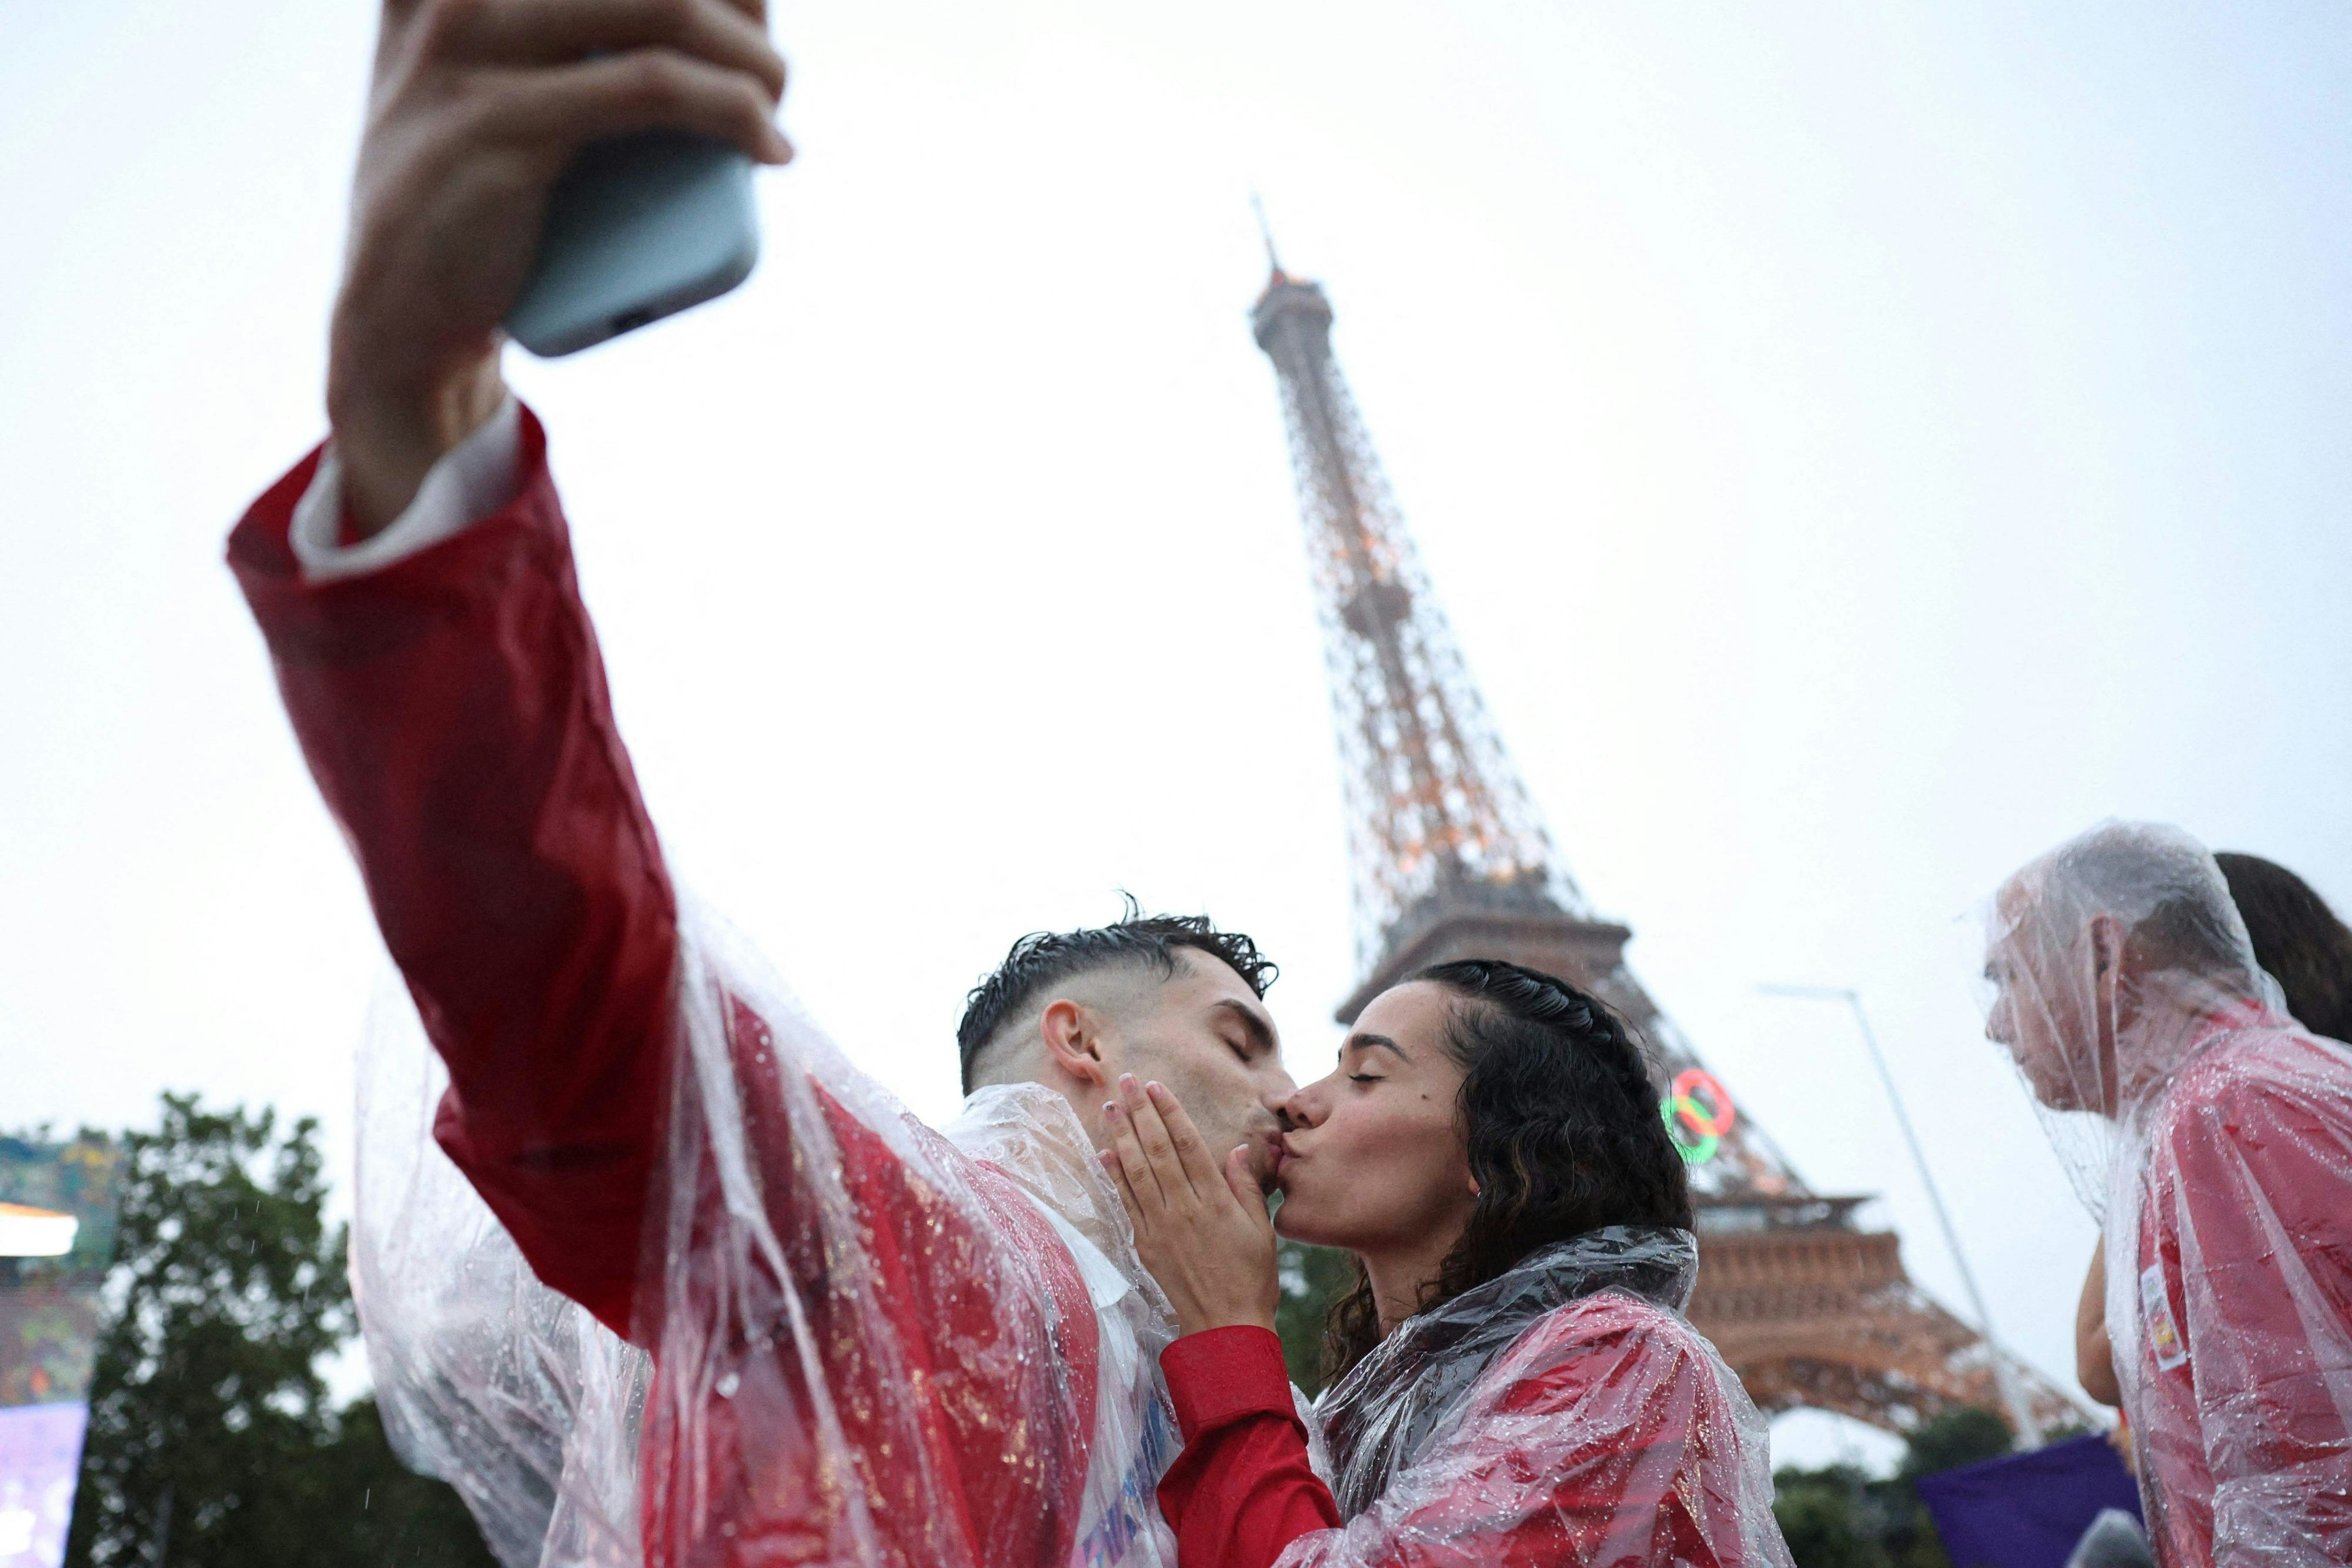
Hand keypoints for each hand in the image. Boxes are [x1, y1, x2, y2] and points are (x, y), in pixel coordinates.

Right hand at [329, 0, 792, 532]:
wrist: (402, 319)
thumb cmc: (480, 202)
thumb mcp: (495, 90)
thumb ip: (551, 42)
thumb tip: (705, 29)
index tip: (745, 14)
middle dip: (737, 6)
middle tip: (771, 68)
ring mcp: (467, 49)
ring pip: (661, 10)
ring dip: (750, 56)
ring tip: (777, 103)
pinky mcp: (497, 126)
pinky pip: (649, 88)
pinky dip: (731, 108)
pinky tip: (768, 145)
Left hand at [1100, 1074, 1279, 1337]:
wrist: (1225, 1325)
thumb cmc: (1251, 1277)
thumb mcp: (1260, 1229)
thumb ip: (1245, 1187)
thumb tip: (1237, 1149)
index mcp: (1215, 1200)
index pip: (1187, 1144)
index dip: (1170, 1112)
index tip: (1156, 1086)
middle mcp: (1183, 1208)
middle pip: (1157, 1149)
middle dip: (1140, 1111)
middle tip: (1125, 1081)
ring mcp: (1160, 1226)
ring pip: (1136, 1170)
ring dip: (1121, 1135)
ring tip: (1110, 1106)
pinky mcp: (1145, 1244)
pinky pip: (1126, 1202)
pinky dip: (1114, 1176)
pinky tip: (1105, 1153)